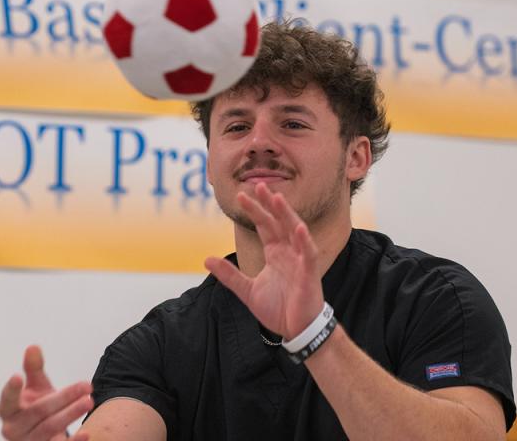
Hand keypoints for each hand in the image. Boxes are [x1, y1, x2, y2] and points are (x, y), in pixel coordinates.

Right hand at [0, 345, 93, 440]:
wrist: (43, 436)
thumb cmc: (37, 408)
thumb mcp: (35, 387)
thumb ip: (33, 369)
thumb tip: (33, 348)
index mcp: (8, 410)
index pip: (7, 399)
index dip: (12, 389)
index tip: (18, 376)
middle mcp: (14, 429)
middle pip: (38, 411)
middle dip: (64, 397)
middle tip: (87, 385)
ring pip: (49, 428)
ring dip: (71, 414)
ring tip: (89, 401)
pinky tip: (86, 433)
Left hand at [204, 183, 326, 339]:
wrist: (296, 330)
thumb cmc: (278, 309)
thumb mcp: (247, 291)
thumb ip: (229, 275)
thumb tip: (206, 259)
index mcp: (275, 254)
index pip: (265, 226)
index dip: (255, 211)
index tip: (241, 196)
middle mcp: (288, 253)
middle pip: (278, 223)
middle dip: (269, 205)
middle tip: (258, 185)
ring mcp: (300, 261)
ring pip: (295, 232)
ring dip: (287, 215)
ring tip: (276, 198)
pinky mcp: (309, 274)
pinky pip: (308, 254)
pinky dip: (304, 241)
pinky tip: (298, 228)